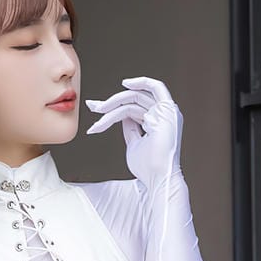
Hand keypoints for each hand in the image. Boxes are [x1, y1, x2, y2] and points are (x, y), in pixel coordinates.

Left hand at [84, 75, 182, 190]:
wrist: (158, 178)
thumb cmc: (148, 168)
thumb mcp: (134, 144)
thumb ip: (130, 128)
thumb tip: (121, 115)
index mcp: (158, 124)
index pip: (134, 108)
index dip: (114, 107)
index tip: (97, 109)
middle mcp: (164, 116)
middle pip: (133, 101)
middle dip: (110, 102)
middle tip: (93, 107)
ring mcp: (167, 113)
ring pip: (135, 98)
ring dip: (114, 103)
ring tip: (99, 112)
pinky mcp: (167, 110)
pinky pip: (153, 89)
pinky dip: (141, 82)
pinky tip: (125, 84)